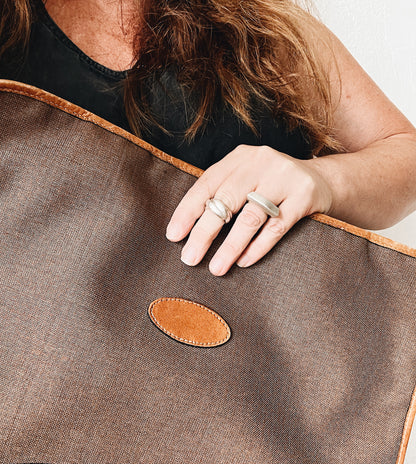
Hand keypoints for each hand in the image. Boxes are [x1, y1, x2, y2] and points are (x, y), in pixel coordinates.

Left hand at [165, 144, 333, 275]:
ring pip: (251, 216)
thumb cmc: (273, 187)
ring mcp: (285, 177)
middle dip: (204, 232)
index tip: (173, 236)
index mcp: (241, 157)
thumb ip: (224, 194)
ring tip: (217, 268)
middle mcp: (261, 162)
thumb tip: (188, 232)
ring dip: (231, 246)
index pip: (207, 183)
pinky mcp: (305, 196)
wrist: (324, 181)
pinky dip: (258, 247)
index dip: (188, 210)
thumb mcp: (248, 179)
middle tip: (189, 259)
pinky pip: (277, 227)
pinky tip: (244, 261)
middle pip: (226, 199)